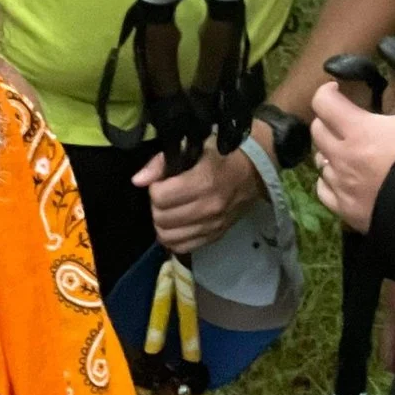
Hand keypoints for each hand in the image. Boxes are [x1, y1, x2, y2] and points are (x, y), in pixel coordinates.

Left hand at [135, 141, 264, 253]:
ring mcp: (213, 225)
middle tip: (165, 195)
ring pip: (169, 237)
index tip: (162, 181)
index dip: (155, 187)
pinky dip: (175, 238)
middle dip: (157, 206)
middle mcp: (208, 207)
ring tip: (170, 210)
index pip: (160, 196)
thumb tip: (138, 180)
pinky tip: (178, 224)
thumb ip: (162, 162)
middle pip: (162, 218)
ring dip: (163, 224)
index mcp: (203, 181)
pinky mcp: (216, 236)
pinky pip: (183, 247)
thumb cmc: (223, 154)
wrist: (256, 171)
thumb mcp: (194, 147)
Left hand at [310, 80, 394, 246]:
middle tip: (344, 121)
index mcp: (360, 131)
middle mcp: (343, 157)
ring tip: (345, 152)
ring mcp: (342, 186)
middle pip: (317, 131)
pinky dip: (329, 181)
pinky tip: (342, 179)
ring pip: (318, 161)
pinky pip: (323, 190)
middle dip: (328, 120)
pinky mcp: (345, 211)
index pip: (323, 103)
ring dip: (329, 152)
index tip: (337, 91)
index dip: (327, 92)